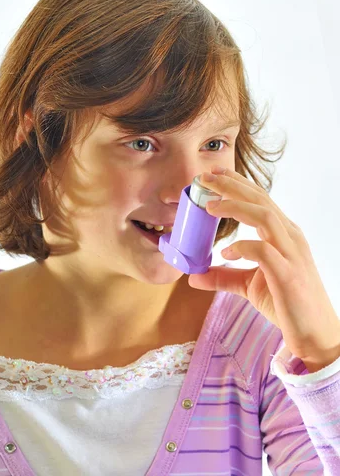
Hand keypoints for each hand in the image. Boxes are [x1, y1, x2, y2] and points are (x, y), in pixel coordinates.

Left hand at [188, 164, 339, 372]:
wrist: (315, 335)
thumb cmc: (287, 305)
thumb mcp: (250, 285)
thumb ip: (224, 277)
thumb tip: (194, 276)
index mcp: (284, 234)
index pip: (260, 199)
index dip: (237, 183)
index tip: (213, 175)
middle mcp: (290, 237)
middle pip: (260, 199)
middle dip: (231, 185)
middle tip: (205, 177)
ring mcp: (291, 254)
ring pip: (264, 216)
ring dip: (235, 207)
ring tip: (211, 206)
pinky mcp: (287, 275)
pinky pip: (263, 251)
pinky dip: (242, 247)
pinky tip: (226, 254)